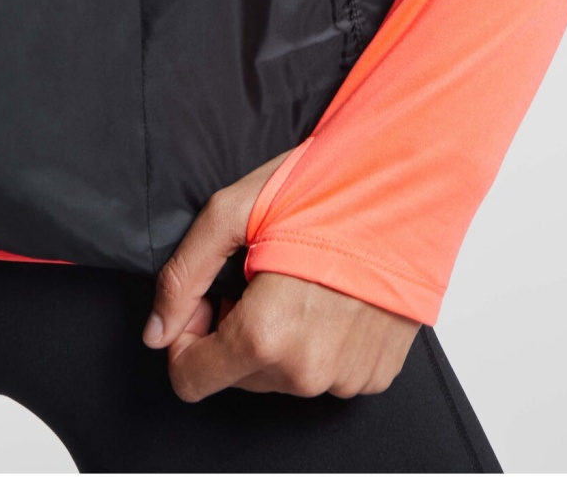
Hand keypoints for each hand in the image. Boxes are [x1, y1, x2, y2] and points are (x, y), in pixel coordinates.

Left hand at [141, 149, 422, 400]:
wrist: (410, 188)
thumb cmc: (327, 189)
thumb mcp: (233, 211)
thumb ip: (184, 275)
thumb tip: (156, 329)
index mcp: (265, 334)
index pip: (190, 379)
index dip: (187, 334)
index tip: (209, 297)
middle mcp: (306, 371)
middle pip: (234, 374)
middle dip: (233, 329)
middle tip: (257, 273)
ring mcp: (344, 378)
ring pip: (278, 375)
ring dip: (275, 335)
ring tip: (298, 278)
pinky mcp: (373, 376)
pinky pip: (323, 372)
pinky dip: (316, 340)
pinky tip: (329, 295)